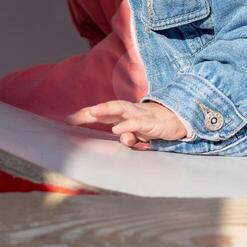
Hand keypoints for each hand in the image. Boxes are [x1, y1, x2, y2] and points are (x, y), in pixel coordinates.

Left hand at [66, 99, 189, 148]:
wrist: (179, 119)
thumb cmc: (154, 125)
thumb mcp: (138, 134)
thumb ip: (128, 136)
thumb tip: (121, 138)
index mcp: (124, 114)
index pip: (102, 113)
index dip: (85, 115)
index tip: (67, 120)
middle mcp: (130, 111)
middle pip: (108, 108)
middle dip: (90, 111)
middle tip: (74, 117)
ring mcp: (140, 115)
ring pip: (121, 109)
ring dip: (106, 109)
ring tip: (92, 112)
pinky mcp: (151, 122)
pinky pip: (137, 122)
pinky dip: (127, 125)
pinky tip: (117, 129)